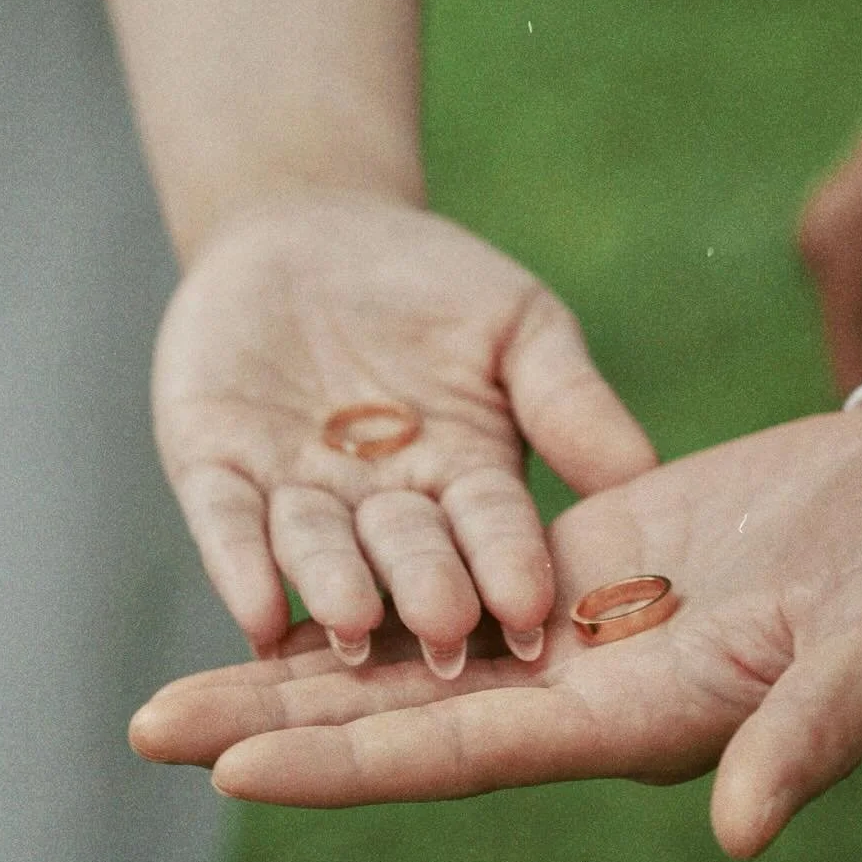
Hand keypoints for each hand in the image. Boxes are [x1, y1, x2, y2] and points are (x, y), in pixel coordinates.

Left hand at [132, 400, 861, 855]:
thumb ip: (808, 734)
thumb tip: (742, 831)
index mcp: (635, 719)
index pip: (468, 751)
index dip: (355, 763)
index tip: (236, 774)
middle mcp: (578, 691)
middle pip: (400, 716)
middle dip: (274, 725)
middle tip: (145, 729)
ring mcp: (564, 633)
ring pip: (402, 658)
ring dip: (290, 670)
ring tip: (176, 687)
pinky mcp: (565, 568)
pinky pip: (440, 588)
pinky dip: (360, 594)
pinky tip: (280, 598)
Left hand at [154, 189, 655, 675]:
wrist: (309, 230)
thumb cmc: (434, 283)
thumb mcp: (518, 324)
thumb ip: (568, 399)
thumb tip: (645, 475)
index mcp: (469, 486)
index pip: (496, 533)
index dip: (512, 567)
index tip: (536, 611)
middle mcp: (385, 511)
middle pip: (409, 557)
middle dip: (426, 590)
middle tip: (447, 632)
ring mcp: (300, 498)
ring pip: (318, 554)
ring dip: (335, 591)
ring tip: (352, 624)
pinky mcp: (216, 474)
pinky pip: (227, 526)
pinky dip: (240, 567)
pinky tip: (252, 614)